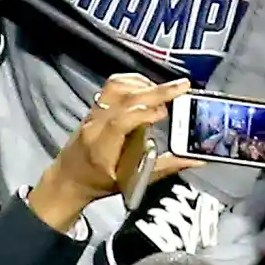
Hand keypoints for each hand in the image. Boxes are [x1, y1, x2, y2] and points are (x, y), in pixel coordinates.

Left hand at [28, 74, 195, 232]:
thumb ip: (166, 167)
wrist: (69, 178)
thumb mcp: (134, 181)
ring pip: (118, 86)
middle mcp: (95, 125)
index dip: (144, 112)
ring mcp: (93, 111)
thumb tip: (195, 159)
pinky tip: (149, 88)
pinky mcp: (96, 103)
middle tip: (182, 87)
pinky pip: (114, 84)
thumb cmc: (100, 183)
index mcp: (101, 148)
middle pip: (124, 98)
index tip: (166, 111)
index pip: (121, 121)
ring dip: (145, 84)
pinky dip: (135, 81)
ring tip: (165, 90)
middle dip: (156, 91)